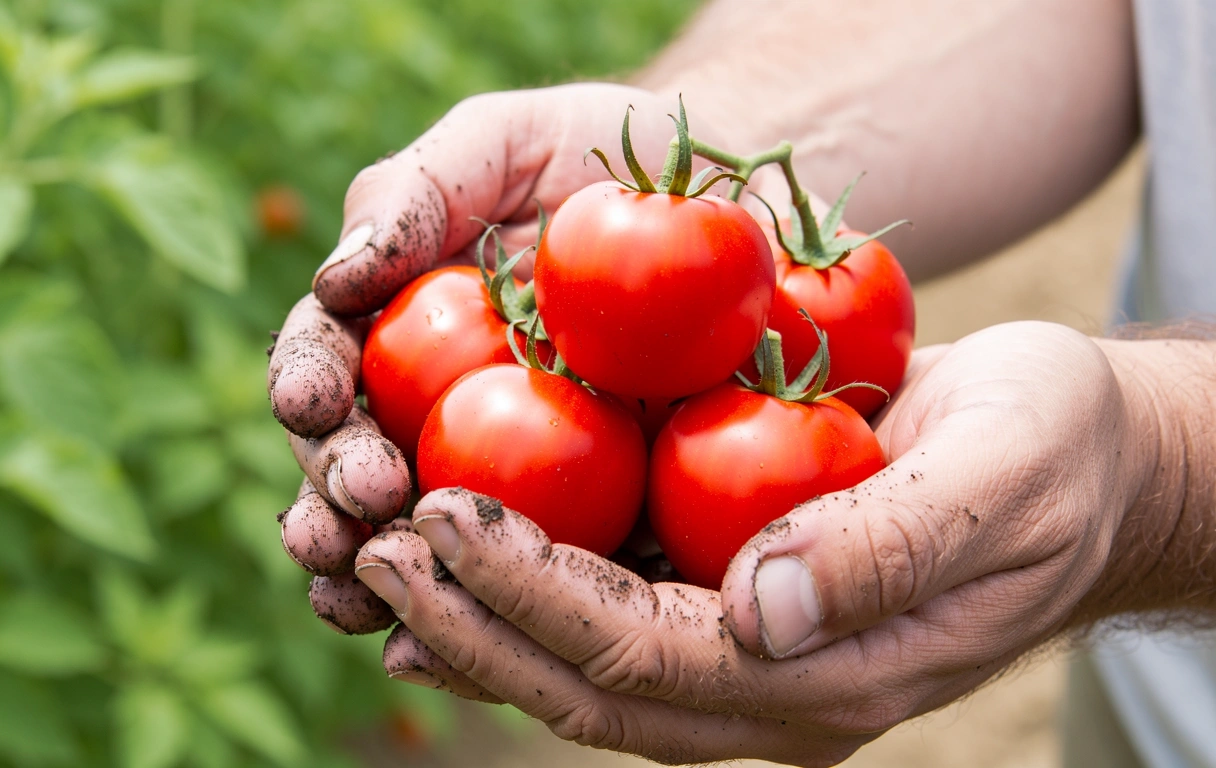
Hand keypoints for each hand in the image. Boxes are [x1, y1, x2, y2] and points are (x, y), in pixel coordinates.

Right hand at [268, 83, 758, 630]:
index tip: (314, 402)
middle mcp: (435, 417)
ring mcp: (509, 480)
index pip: (329, 368)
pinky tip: (466, 640)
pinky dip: (498, 615)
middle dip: (338, 495)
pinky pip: (540, 582)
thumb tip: (334, 278)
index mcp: (398, 335)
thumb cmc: (607, 160)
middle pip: (359, 470)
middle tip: (360, 501)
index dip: (308, 388)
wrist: (733, 208)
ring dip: (389, 577)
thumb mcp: (508, 141)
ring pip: (431, 547)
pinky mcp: (590, 526)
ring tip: (371, 594)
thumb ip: (420, 190)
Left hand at [350, 321, 1162, 765]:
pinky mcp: (731, 593)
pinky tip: (453, 561)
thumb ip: (889, 548)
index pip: (651, 659)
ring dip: (476, 616)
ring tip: (380, 554)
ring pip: (584, 662)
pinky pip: (609, 608)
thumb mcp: (1002, 478)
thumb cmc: (1052, 451)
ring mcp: (746, 647)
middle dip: (475, 622)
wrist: (1072, 456)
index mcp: (831, 675)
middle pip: (593, 682)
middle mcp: (771, 681)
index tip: (447, 525)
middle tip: (377, 550)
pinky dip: (523, 591)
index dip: (539, 599)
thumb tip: (757, 609)